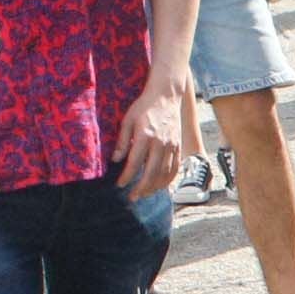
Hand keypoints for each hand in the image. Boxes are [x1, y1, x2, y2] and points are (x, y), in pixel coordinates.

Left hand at [114, 72, 191, 194]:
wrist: (166, 96)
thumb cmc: (144, 107)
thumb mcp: (128, 120)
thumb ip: (123, 141)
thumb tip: (116, 160)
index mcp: (145, 136)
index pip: (134, 163)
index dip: (126, 177)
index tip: (119, 185)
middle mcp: (160, 143)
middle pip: (151, 173)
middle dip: (141, 188)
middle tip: (133, 197)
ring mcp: (172, 146)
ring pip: (164, 174)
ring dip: (154, 187)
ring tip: (145, 194)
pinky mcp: (178, 146)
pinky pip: (174, 168)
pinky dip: (168, 180)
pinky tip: (160, 186)